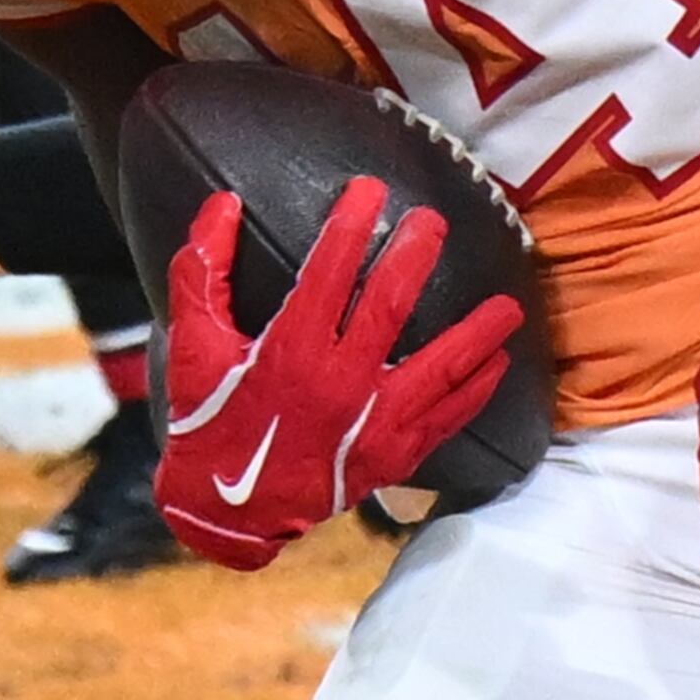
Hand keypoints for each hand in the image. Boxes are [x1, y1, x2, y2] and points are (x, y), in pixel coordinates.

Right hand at [155, 183, 522, 570]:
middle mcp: (340, 382)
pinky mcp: (394, 452)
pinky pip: (448, 416)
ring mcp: (374, 420)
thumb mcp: (191, 344)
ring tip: (508, 303)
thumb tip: (221, 203)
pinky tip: (497, 362)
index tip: (370, 189)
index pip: (330, 269)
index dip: (351, 223)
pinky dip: (477, 389)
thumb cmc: (210, 420)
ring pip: (442, 366)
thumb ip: (202, 272)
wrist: (227, 511)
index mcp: (290, 350)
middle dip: (417, 255)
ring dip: (478, 331)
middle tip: (434, 222)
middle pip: (392, 304)